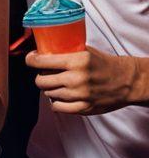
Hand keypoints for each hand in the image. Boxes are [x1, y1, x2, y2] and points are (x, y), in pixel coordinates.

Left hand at [27, 46, 142, 114]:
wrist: (127, 81)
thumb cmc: (104, 63)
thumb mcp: (84, 50)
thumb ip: (65, 51)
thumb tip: (42, 49)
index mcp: (76, 61)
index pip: (41, 61)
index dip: (31, 60)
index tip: (30, 59)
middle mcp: (77, 79)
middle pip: (41, 80)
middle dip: (39, 76)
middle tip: (43, 73)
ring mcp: (81, 95)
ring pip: (48, 93)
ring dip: (48, 88)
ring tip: (54, 84)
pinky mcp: (85, 108)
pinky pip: (58, 108)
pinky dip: (55, 102)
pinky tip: (59, 96)